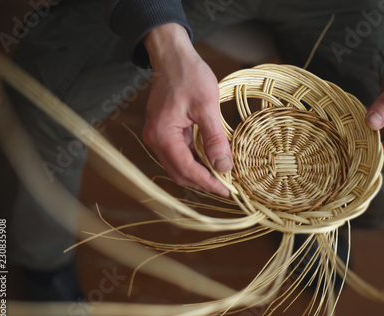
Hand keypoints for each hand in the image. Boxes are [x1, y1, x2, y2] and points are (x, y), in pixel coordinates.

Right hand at [142, 23, 231, 196]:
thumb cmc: (189, 76)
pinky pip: (179, 154)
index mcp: (163, 135)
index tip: (228, 190)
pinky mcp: (163, 131)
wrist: (173, 57)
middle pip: (180, 173)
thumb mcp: (207, 107)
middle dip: (204, 182)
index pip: (187, 170)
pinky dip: (195, 161)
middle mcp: (155, 140)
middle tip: (227, 186)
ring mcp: (157, 136)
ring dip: (200, 173)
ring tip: (222, 176)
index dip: (208, 183)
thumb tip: (223, 166)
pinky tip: (211, 160)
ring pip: (179, 165)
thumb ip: (214, 139)